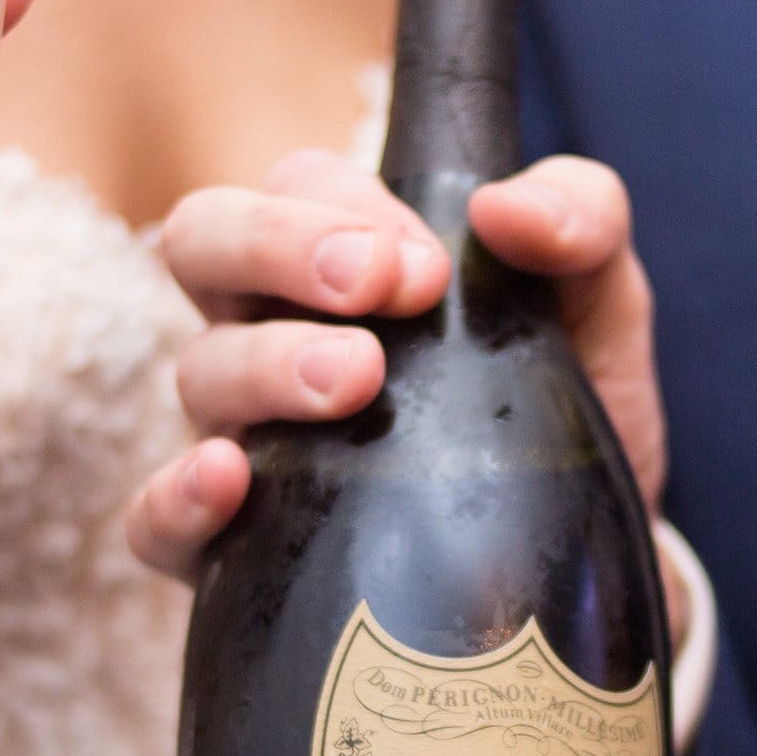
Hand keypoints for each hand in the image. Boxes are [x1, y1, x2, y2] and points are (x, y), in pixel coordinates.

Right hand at [126, 148, 665, 579]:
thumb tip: (509, 209)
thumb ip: (584, 224)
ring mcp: (247, 439)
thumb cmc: (566, 411)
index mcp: (341, 265)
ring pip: (198, 373)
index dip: (342, 202)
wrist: (582, 568)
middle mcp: (275, 337)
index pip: (294, 186)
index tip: (424, 261)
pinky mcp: (236, 552)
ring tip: (356, 383)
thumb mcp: (601, 308)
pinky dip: (177, 494)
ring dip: (269, 363)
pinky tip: (230, 480)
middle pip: (203, 243)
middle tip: (375, 283)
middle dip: (276, 244)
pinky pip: (156, 522)